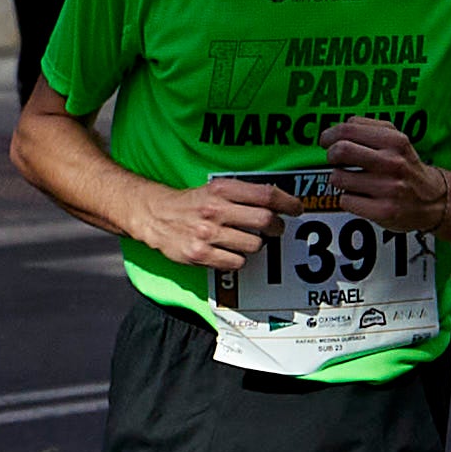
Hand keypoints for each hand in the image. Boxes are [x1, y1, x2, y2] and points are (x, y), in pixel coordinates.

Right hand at [130, 173, 297, 272]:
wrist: (154, 215)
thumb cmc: (191, 202)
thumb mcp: (215, 188)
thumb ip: (243, 193)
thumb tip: (279, 203)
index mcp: (222, 189)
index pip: (266, 194)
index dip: (288, 203)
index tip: (296, 209)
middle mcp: (215, 209)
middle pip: (265, 220)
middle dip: (277, 227)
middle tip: (276, 229)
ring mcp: (207, 233)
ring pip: (254, 244)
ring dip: (256, 245)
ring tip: (245, 240)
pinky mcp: (200, 254)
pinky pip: (236, 262)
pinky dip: (238, 259)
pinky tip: (229, 252)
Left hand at [322, 117, 450, 232]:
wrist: (435, 200)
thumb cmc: (406, 168)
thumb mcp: (397, 141)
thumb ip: (369, 129)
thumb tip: (337, 128)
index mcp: (395, 140)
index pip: (348, 129)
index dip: (329, 135)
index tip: (326, 141)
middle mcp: (393, 162)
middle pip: (340, 151)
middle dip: (331, 156)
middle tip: (335, 160)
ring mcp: (388, 187)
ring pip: (338, 178)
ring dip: (340, 180)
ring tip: (353, 181)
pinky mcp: (383, 210)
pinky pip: (345, 201)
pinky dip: (348, 199)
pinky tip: (361, 198)